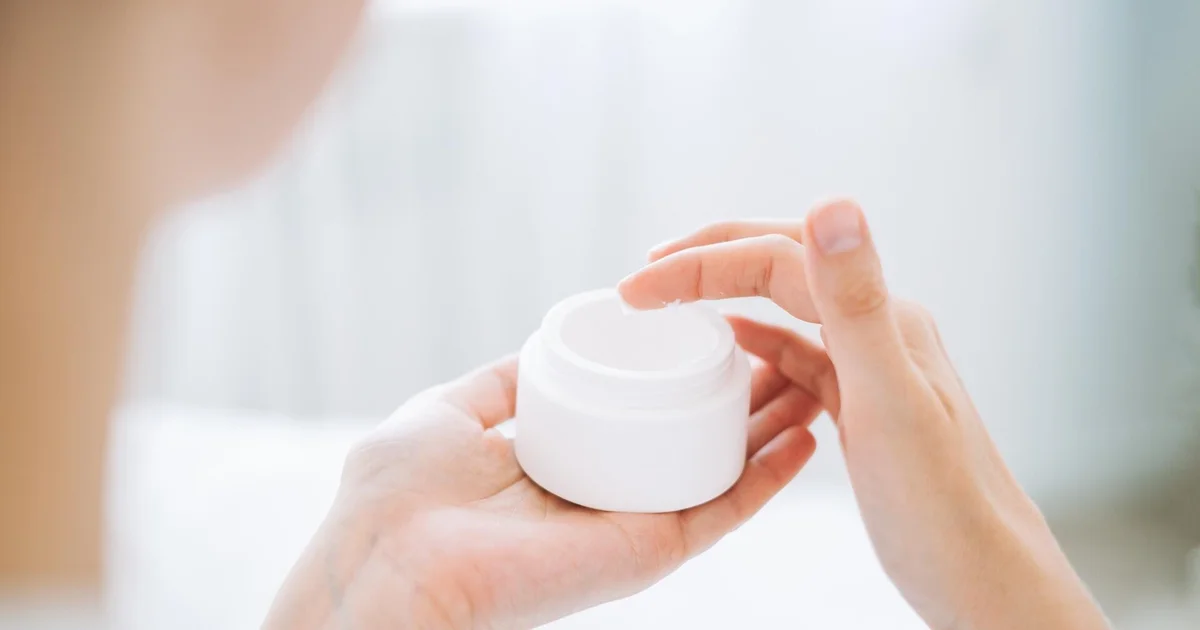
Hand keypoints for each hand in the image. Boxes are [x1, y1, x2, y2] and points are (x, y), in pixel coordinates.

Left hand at [265, 357, 817, 628]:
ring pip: (722, 471)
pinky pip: (723, 510)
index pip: (641, 414)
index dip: (684, 375)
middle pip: (692, 438)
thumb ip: (501, 382)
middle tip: (793, 343)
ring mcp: (630, 522)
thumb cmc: (398, 493)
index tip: (724, 328)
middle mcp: (604, 492)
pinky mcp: (649, 550)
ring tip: (821, 374)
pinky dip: (771, 475)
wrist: (390, 566)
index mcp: (562, 462)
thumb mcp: (451, 410)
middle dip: (746, 393)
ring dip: (775, 426)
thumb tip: (541, 346)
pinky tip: (809, 432)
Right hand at [618, 200, 1109, 629]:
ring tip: (675, 301)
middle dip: (711, 259)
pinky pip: (801, 355)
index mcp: (883, 318)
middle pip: (783, 265)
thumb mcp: (888, 401)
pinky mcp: (862, 404)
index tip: (638, 287)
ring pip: (787, 308)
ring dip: (730, 294)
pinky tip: (735, 349)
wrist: (983, 581)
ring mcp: (871, 366)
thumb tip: (834, 203)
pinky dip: (759, 344)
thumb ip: (856, 302)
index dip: (703, 263)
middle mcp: (880, 328)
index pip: (777, 259)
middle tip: (647, 272)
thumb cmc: (941, 508)